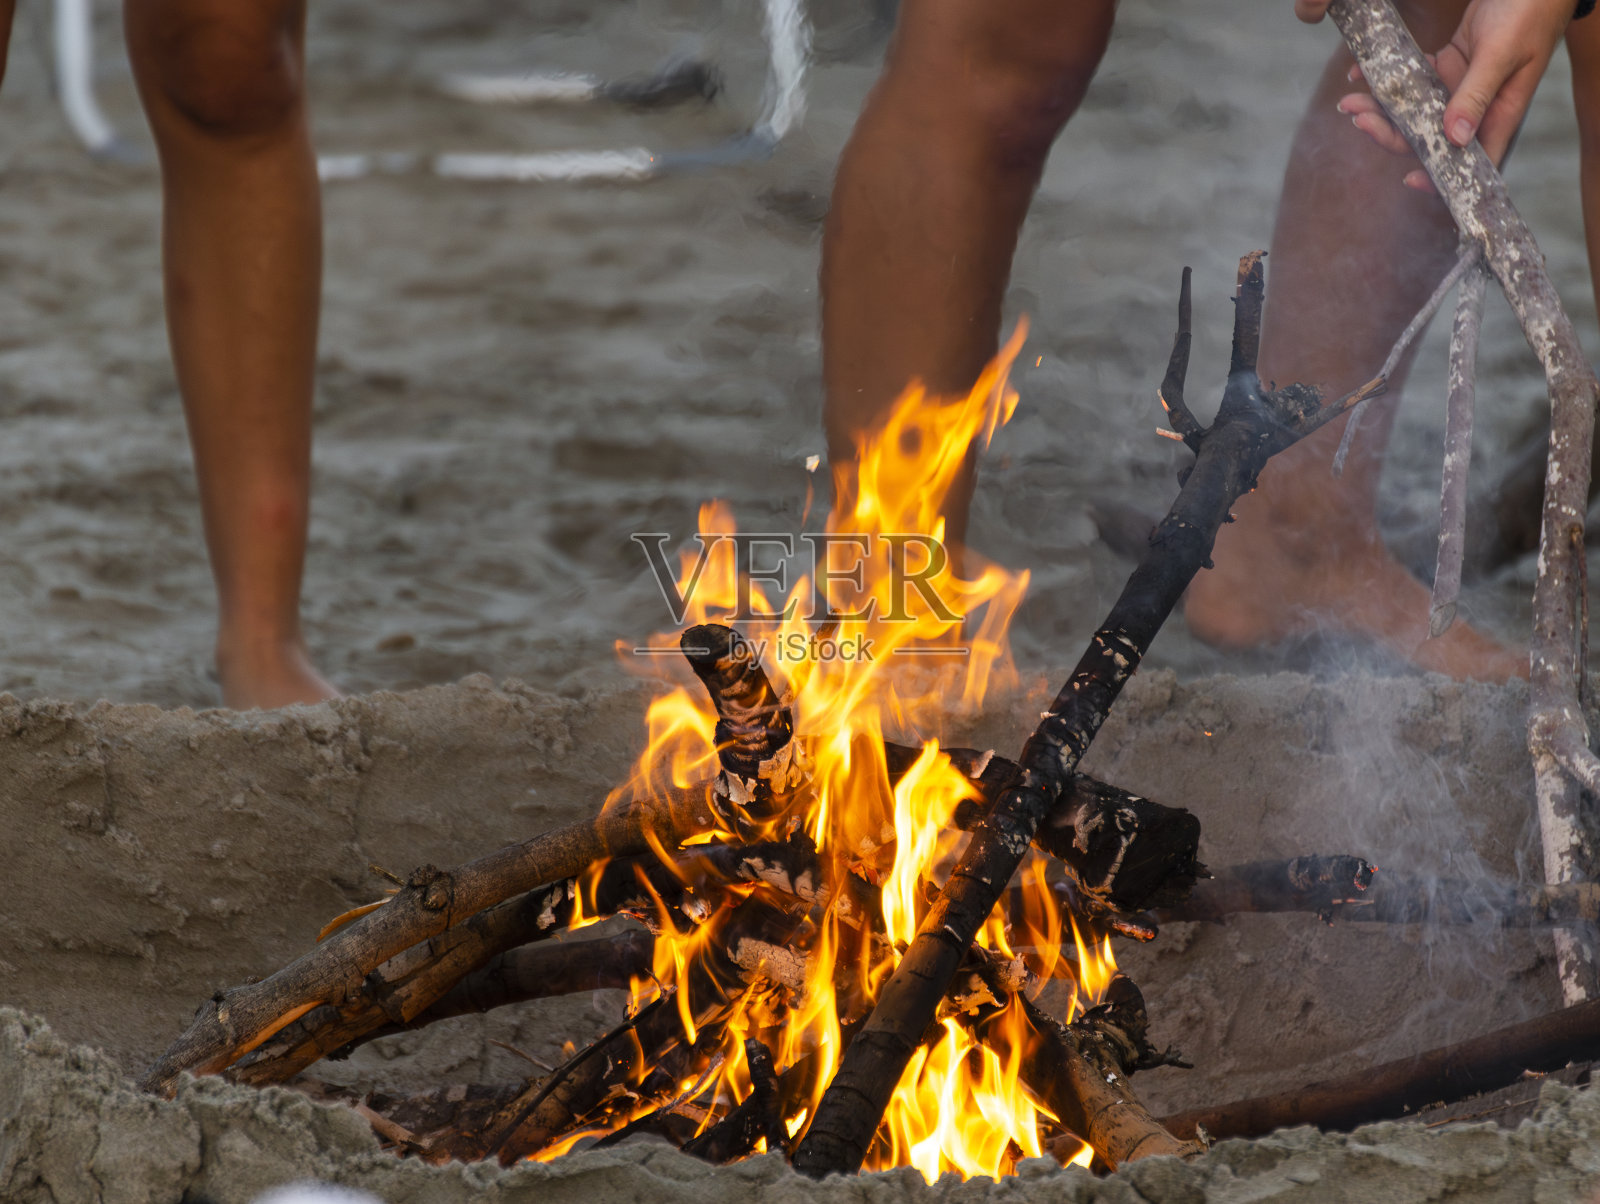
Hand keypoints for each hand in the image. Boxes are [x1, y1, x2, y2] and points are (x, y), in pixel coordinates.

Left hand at [1296, 0, 1572, 189]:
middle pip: (1427, 138)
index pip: (1470, 162)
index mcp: (1498, 115)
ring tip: (1349, 101)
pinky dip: (1388, 80)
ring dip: (1380, 109)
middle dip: (1390, 134)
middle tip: (1358, 119)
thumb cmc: (1530, 12)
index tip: (1410, 180)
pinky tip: (1362, 74)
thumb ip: (1477, 94)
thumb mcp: (1502, 53)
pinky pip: (1412, 81)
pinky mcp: (1447, 66)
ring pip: (1413, 112)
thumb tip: (1455, 139)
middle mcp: (1476, 109)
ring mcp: (1458, 88)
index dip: (1441, 177)